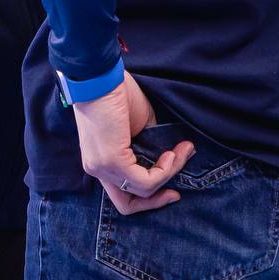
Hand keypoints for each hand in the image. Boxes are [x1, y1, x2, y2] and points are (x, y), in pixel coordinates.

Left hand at [73, 72, 194, 215]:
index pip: (121, 193)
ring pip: (142, 189)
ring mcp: (102, 167)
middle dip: (156, 201)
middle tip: (177, 192)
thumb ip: (149, 144)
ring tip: (181, 152)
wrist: (100, 74)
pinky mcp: (112, 161)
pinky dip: (164, 171)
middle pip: (126, 204)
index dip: (148, 196)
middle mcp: (97, 169)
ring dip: (169, 174)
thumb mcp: (138, 123)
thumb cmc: (115, 92)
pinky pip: (145, 180)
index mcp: (99, 160)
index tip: (171, 188)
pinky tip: (172, 154)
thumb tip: (170, 157)